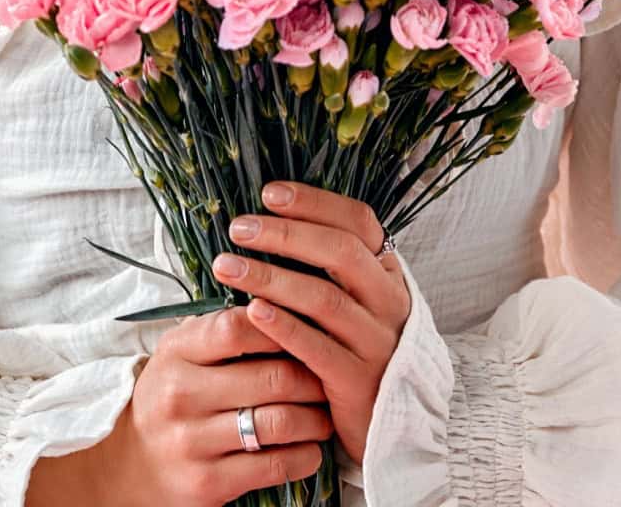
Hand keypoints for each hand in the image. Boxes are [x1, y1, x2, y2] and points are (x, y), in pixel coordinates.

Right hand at [36, 304, 332, 506]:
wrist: (134, 464)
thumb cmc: (175, 395)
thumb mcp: (183, 352)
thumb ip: (224, 326)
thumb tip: (288, 294)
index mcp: (176, 353)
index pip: (239, 327)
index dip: (284, 325)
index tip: (308, 330)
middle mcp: (180, 395)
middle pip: (274, 376)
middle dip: (315, 377)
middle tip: (330, 377)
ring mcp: (192, 442)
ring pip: (281, 422)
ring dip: (317, 419)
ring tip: (325, 414)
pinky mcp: (208, 483)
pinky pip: (277, 466)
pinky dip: (307, 455)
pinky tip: (310, 447)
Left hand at [214, 181, 411, 464]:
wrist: (394, 426)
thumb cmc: (359, 353)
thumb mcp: (358, 305)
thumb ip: (330, 269)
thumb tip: (272, 221)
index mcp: (388, 275)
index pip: (359, 223)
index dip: (315, 202)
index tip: (269, 193)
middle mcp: (388, 303)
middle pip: (340, 253)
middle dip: (285, 234)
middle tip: (239, 227)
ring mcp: (376, 343)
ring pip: (323, 298)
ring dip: (271, 276)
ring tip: (226, 265)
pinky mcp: (358, 382)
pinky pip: (316, 347)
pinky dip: (283, 326)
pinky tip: (251, 310)